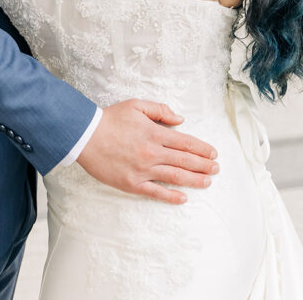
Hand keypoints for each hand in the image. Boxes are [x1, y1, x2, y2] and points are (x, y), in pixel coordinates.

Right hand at [76, 100, 218, 203]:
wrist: (85, 136)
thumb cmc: (110, 119)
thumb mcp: (136, 105)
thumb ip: (160, 110)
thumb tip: (180, 120)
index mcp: (154, 133)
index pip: (185, 142)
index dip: (202, 148)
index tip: (213, 153)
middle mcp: (152, 153)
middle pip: (184, 161)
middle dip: (203, 165)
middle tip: (216, 169)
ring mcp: (143, 170)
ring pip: (175, 177)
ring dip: (194, 180)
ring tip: (208, 182)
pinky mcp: (132, 183)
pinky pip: (156, 192)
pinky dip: (171, 196)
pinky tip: (183, 198)